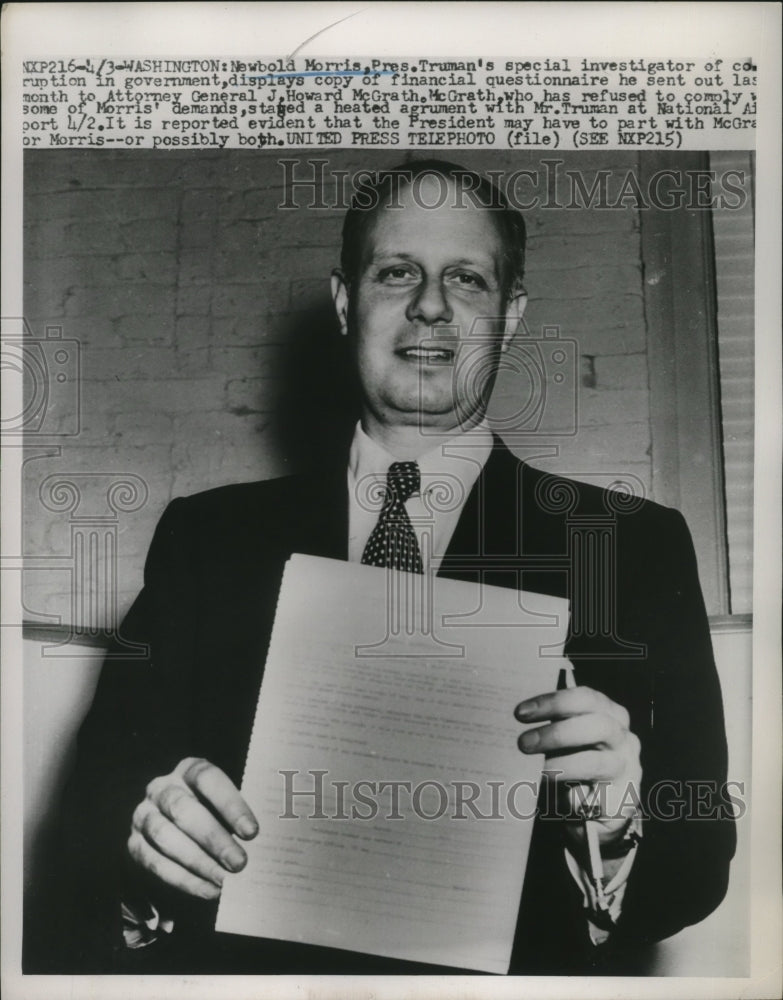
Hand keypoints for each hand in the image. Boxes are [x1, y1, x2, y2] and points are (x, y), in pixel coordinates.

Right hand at [127, 757, 257, 899]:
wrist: (174, 825)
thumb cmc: (211, 811)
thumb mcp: (223, 803)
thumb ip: (237, 817)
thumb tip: (257, 841)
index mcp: (188, 770)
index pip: (207, 779)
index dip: (230, 804)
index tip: (252, 832)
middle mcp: (161, 788)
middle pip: (184, 810)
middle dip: (214, 839)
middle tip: (239, 862)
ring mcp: (144, 815)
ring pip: (166, 837)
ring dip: (198, 862)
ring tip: (224, 880)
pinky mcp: (134, 844)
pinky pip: (155, 863)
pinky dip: (184, 880)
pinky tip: (208, 889)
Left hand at [515, 686, 641, 846]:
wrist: (600, 804)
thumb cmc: (576, 759)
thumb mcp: (567, 737)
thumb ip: (553, 725)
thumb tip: (518, 721)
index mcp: (610, 714)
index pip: (585, 698)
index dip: (553, 703)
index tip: (521, 713)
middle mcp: (623, 738)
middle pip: (598, 726)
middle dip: (557, 734)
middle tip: (524, 743)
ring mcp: (626, 770)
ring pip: (597, 763)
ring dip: (562, 766)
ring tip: (538, 771)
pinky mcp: (622, 800)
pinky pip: (597, 798)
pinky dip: (576, 798)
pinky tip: (563, 798)